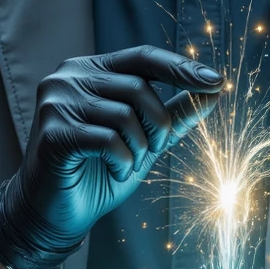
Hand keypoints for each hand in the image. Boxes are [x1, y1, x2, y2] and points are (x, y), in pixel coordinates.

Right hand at [0, 46, 222, 268]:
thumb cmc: (98, 171)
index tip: (216, 81)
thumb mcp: (145, 139)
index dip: (181, 68)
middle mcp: (69, 76)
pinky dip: (123, 161)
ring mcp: (56, 102)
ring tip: (129, 164)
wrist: (52, 211)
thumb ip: (175, 114)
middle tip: (155, 150)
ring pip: (125, 115)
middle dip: (160, 125)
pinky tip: (116, 171)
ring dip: (140, 148)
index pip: (143, 57)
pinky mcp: (52, 132)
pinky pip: (108, 140)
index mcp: (91, 70)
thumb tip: (214, 90)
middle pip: (139, 87)